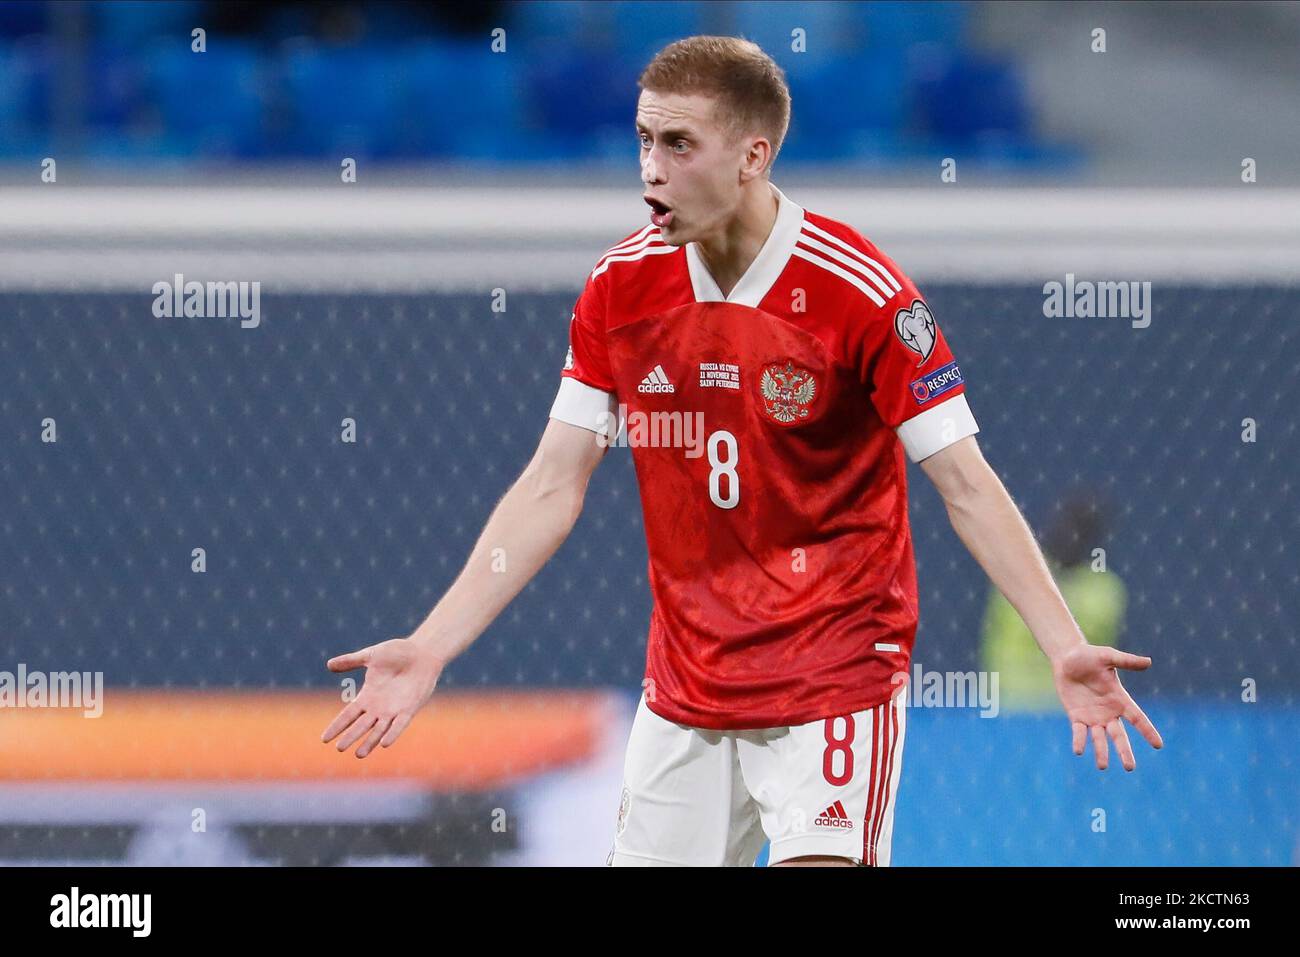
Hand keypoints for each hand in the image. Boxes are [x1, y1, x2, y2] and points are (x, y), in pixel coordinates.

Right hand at [321, 638, 444, 757]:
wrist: (422, 652)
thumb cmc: (397, 653)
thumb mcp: (370, 656)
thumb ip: (350, 661)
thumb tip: (329, 665)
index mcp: (367, 696)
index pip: (348, 715)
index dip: (337, 726)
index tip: (324, 739)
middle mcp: (378, 707)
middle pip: (360, 726)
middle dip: (350, 737)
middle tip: (339, 748)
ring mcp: (393, 710)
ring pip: (378, 731)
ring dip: (369, 742)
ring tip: (359, 754)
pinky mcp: (409, 709)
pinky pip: (399, 725)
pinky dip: (392, 734)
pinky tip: (384, 744)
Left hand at [1052, 644, 1163, 770]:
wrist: (1067, 658)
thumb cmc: (1090, 655)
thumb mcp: (1108, 656)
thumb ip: (1126, 661)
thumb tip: (1148, 662)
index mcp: (1120, 699)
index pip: (1137, 718)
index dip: (1147, 731)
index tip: (1158, 745)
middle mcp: (1109, 712)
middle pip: (1119, 735)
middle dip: (1124, 751)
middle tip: (1130, 768)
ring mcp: (1092, 716)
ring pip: (1099, 738)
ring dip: (1101, 752)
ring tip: (1102, 767)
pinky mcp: (1076, 716)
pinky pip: (1078, 732)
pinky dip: (1079, 741)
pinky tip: (1078, 751)